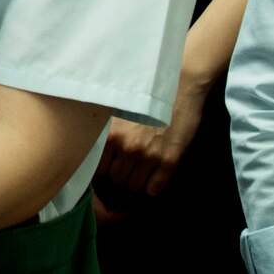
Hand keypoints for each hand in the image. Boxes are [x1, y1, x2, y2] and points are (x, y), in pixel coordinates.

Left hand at [95, 71, 206, 198]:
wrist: (180, 84)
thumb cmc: (146, 93)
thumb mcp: (117, 109)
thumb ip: (106, 130)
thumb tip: (93, 150)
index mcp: (111, 134)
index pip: (97, 167)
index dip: (104, 167)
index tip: (109, 165)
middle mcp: (127, 147)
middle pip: (116, 179)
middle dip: (120, 175)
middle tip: (126, 168)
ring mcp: (149, 156)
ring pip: (133, 186)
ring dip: (135, 182)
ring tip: (139, 173)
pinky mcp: (169, 160)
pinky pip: (154, 188)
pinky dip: (152, 187)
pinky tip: (153, 178)